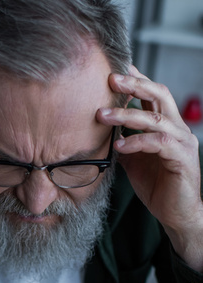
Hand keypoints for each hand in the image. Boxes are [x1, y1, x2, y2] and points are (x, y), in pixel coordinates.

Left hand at [97, 65, 202, 270]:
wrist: (175, 213)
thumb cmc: (157, 185)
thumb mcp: (133, 160)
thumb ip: (122, 142)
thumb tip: (100, 132)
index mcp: (166, 125)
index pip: (153, 94)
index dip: (136, 80)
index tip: (114, 69)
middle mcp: (177, 128)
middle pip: (160, 95)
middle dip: (134, 85)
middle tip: (110, 79)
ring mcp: (182, 142)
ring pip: (156, 118)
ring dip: (127, 115)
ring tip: (103, 116)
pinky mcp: (182, 158)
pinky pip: (158, 143)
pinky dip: (137, 142)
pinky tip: (120, 146)